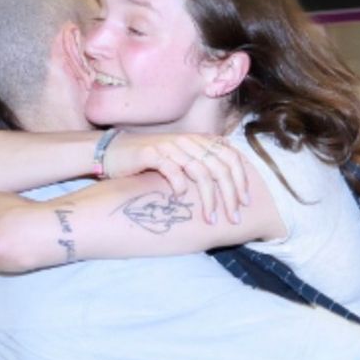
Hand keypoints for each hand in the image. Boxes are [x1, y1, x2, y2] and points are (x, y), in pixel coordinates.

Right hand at [106, 133, 250, 223]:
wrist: (114, 154)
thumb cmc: (151, 164)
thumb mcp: (182, 162)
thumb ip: (204, 169)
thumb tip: (230, 190)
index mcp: (199, 142)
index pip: (231, 157)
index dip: (242, 179)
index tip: (245, 202)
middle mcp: (188, 141)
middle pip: (220, 167)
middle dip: (230, 195)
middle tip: (233, 218)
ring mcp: (170, 146)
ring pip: (200, 171)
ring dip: (209, 198)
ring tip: (210, 218)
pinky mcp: (150, 153)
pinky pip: (171, 168)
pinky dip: (180, 183)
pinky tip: (181, 197)